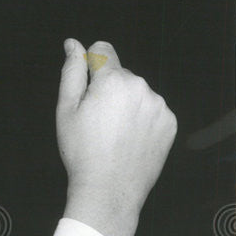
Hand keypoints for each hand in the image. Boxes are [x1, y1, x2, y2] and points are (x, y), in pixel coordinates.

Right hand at [57, 39, 176, 235]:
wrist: (108, 190)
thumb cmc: (82, 152)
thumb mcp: (66, 110)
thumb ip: (71, 72)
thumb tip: (73, 45)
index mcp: (113, 80)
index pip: (103, 50)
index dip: (91, 66)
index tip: (88, 90)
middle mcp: (140, 86)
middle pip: (121, 75)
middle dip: (109, 90)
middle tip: (97, 123)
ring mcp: (158, 105)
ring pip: (138, 93)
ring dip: (127, 105)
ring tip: (114, 134)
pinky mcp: (169, 123)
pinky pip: (153, 110)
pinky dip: (142, 120)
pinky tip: (130, 141)